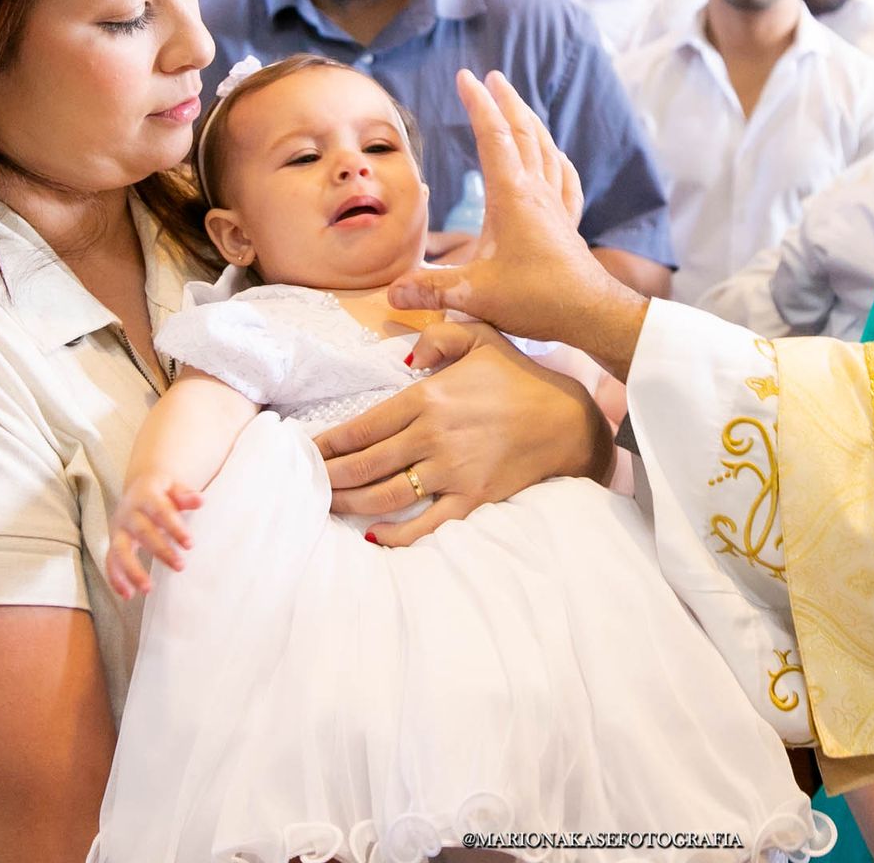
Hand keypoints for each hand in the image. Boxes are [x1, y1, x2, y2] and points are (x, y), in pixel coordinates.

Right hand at [105, 475, 203, 597]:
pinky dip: (116, 579)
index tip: (190, 544)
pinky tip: (128, 595)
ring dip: (133, 570)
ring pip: (121, 551)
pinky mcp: (114, 543)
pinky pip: (111, 562)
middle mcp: (128, 513)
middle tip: (180, 566)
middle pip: (142, 533)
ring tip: (148, 588)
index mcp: (145, 496)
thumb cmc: (163, 490)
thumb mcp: (175, 487)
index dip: (174, 528)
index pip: (161, 512)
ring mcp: (119, 529)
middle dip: (161, 551)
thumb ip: (185, 495)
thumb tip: (200, 500)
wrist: (139, 486)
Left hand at [312, 320, 613, 546]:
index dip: (329, 442)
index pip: (363, 426)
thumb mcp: (482, 338)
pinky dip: (396, 535)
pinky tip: (373, 536)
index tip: (307, 450)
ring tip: (328, 505)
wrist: (567, 419)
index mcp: (428, 398)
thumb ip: (440, 337)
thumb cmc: (522, 376)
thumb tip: (407, 353)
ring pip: (385, 495)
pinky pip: (425, 523)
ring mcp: (451, 471)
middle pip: (364, 464)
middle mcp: (433, 437)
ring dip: (350, 503)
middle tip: (308, 482)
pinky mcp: (471, 497)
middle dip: (329, 476)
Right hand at [389, 70, 648, 373]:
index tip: (465, 76)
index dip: (478, 104)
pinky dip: (557, 158)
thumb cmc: (539, 299)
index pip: (494, 137)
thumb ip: (431, 289)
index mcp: (513, 197)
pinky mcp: (568, 225)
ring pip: (547, 150)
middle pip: (524, 133)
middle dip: (506, 102)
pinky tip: (557, 156)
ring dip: (531, 122)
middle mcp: (537, 193)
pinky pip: (565, 179)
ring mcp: (556, 207)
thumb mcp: (475, 295)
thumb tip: (391, 293)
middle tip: (493, 77)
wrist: (593, 314)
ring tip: (519, 106)